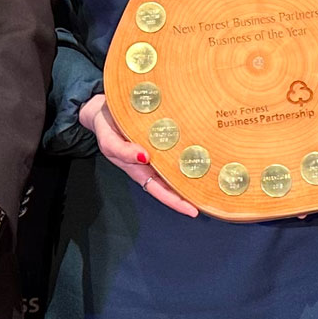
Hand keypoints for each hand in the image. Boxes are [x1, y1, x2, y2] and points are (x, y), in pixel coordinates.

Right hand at [81, 93, 202, 217]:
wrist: (102, 107)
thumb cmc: (105, 127)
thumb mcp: (108, 141)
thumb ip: (122, 151)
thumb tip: (143, 158)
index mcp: (139, 169)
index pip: (159, 190)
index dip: (175, 202)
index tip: (192, 211)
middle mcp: (152, 161)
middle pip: (174, 181)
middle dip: (191, 190)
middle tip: (213, 196)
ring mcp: (160, 147)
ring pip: (179, 163)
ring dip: (194, 169)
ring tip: (215, 175)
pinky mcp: (164, 133)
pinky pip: (178, 144)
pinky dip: (190, 148)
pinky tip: (204, 147)